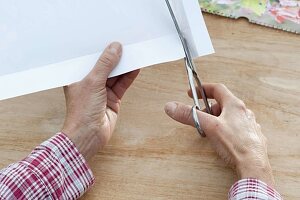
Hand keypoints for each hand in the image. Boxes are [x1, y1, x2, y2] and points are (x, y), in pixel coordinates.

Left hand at [62, 42, 138, 160]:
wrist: (88, 135)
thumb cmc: (82, 111)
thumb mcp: (93, 82)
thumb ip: (105, 64)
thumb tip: (115, 48)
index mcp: (77, 77)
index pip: (90, 59)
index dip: (100, 50)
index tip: (111, 40)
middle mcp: (89, 83)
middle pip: (105, 66)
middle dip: (115, 57)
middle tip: (126, 45)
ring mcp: (102, 91)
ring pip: (115, 75)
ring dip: (124, 66)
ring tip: (134, 53)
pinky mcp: (112, 99)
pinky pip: (122, 85)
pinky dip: (129, 77)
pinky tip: (136, 68)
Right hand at [164, 83, 274, 186]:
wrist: (253, 165)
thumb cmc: (234, 144)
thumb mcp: (208, 126)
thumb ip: (190, 115)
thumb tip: (172, 106)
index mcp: (234, 105)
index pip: (217, 89)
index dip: (203, 88)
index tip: (193, 92)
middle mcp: (244, 112)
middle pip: (223, 104)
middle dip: (208, 109)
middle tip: (200, 118)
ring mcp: (249, 124)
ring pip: (230, 116)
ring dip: (218, 120)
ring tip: (210, 131)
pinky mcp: (252, 137)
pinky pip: (237, 128)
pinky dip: (227, 129)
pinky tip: (224, 139)